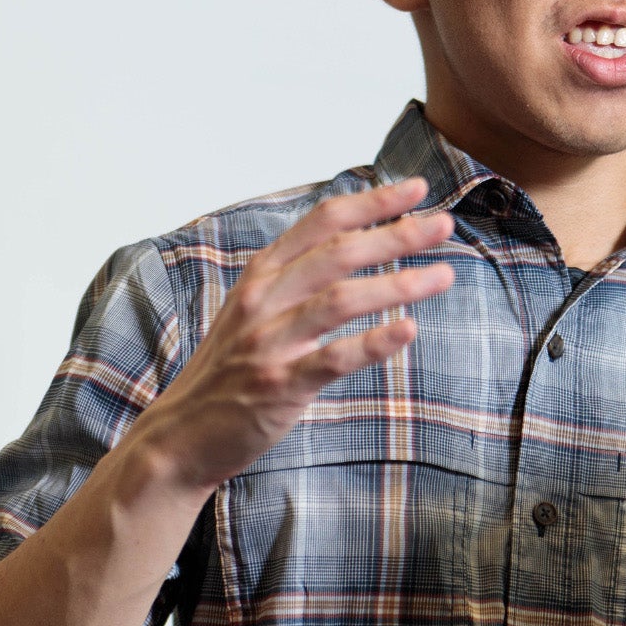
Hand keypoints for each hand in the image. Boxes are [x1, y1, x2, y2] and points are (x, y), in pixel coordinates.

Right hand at [128, 176, 454, 497]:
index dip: (372, 202)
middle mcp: (263, 300)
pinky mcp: (279, 385)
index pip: (322, 222)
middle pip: (339, 253)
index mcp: (261, 275)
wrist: (180, 435)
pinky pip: (333, 358)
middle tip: (444, 225)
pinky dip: (373, 342)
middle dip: (396, 234)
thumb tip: (352, 243)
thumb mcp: (252, 309)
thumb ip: (294, 278)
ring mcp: (269, 342)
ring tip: (444, 275)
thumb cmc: (228, 371)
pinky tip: (408, 330)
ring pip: (341, 299)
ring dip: (399, 284)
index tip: (417, 189)